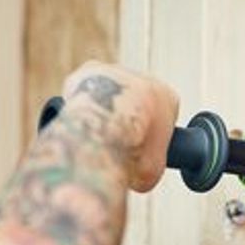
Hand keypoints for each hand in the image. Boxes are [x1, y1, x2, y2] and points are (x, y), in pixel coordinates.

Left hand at [59, 61, 178, 191]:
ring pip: (110, 93)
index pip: (163, 115)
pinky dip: (82, 104)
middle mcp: (145, 79)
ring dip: (103, 111)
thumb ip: (148, 167)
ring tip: (92, 138)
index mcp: (168, 99)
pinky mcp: (89, 69)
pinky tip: (76, 123)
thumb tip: (136, 175)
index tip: (138, 150)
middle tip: (114, 146)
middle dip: (125, 121)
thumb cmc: (133, 149)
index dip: (150, 135)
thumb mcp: (152, 171)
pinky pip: (85, 88)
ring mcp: (117, 72)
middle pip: (136, 101)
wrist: (106, 129)